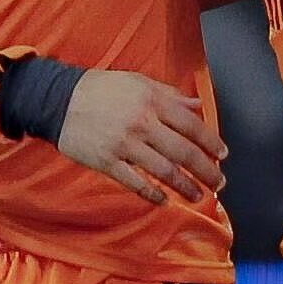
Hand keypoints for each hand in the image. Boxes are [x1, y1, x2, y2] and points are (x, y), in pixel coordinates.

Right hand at [56, 69, 225, 207]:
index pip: (191, 125)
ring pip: (164, 172)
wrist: (59, 100)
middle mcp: (142, 123)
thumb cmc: (102, 89)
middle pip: (183, 152)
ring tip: (198, 196)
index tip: (223, 155)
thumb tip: (198, 106)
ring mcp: (124, 145)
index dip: (211, 142)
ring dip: (185, 186)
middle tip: (219, 183)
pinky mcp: (107, 163)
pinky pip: (135, 183)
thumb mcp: (138, 82)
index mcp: (152, 101)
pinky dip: (152, 195)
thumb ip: (170, 95)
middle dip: (206, 170)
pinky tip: (165, 201)